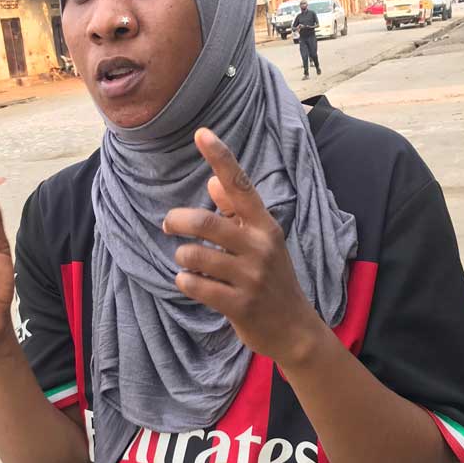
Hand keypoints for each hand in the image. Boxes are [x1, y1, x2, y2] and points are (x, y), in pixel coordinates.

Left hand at [162, 129, 328, 365]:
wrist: (294, 329)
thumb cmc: (272, 278)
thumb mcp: (262, 241)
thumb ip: (237, 213)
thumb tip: (211, 182)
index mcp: (265, 225)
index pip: (240, 185)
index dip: (220, 158)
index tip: (201, 133)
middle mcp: (260, 246)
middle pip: (205, 222)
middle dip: (177, 221)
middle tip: (169, 225)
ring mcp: (251, 277)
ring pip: (194, 255)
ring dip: (182, 257)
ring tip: (188, 262)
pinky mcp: (239, 304)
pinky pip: (195, 285)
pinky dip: (185, 282)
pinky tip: (192, 283)